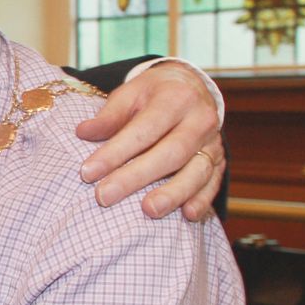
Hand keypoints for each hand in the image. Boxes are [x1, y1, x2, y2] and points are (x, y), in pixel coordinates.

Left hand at [76, 62, 222, 219]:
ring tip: (148, 211)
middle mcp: (200, 119)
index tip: (87, 172)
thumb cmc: (153, 94)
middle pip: (171, 152)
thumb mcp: (130, 93)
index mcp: (175, 98)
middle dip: (137, 177)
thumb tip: (83, 132)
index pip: (143, 129)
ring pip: (197, 170)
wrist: (193, 88)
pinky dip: (202, 199)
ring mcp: (214, 142)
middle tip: (105, 197)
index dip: (115, 152)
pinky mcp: (220, 160)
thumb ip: (110, 115)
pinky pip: (214, 182)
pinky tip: (188, 215)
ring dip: (173, 193)